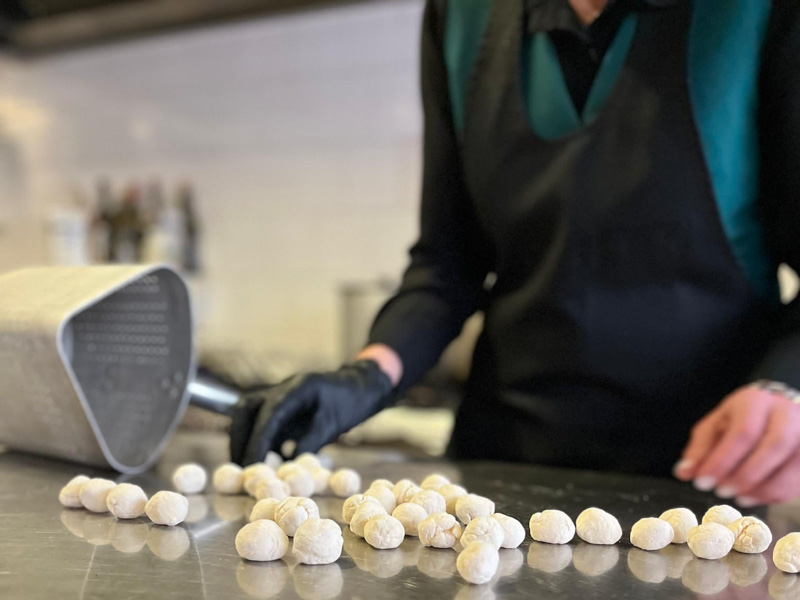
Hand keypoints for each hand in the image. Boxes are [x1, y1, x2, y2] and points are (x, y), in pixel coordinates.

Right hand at [229, 360, 393, 464]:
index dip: (257, 440)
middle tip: (240, 466)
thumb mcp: (333, 423)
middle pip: (246, 409)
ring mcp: (281, 397)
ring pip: (250, 415)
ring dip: (246, 439)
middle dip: (239, 438)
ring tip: (248, 467)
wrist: (362, 386)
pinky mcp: (284, 408)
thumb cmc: (351, 401)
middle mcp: (282, 389)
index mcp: (296, 388)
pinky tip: (266, 461)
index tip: (251, 465)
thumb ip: (311, 441)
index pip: (268, 414)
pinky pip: (263, 423)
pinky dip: (260, 441)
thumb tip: (288, 465)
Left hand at [674, 384, 799, 505]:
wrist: (777, 410)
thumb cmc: (741, 419)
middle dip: (745, 475)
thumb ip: (701, 448)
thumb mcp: (716, 425)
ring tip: (738, 497)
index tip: (702, 482)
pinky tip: (755, 497)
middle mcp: (787, 413)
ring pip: (794, 465)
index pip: (743, 432)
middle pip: (774, 445)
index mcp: (756, 401)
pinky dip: (777, 494)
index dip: (722, 461)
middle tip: (722, 492)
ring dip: (763, 488)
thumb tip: (684, 472)